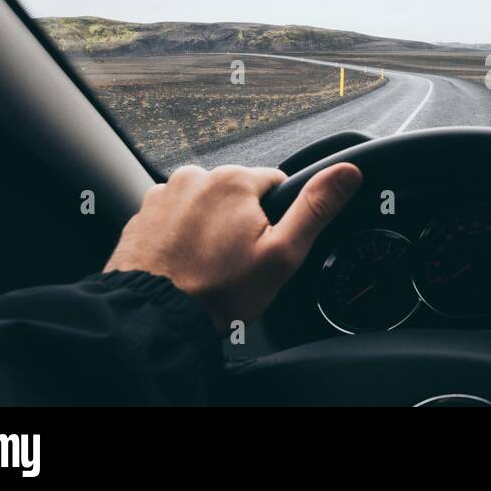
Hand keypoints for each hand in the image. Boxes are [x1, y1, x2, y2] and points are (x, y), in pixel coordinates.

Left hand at [105, 163, 361, 330]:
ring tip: (208, 266)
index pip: (276, 184)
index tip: (264, 247)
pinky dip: (183, 236)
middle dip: (242, 223)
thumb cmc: (219, 292)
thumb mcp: (282, 254)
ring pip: (206, 206)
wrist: (154, 318)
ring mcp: (163, 195)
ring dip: (211, 228)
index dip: (278, 218)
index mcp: (234, 180)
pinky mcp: (142, 215)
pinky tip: (186, 264)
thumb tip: (348, 172)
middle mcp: (195, 177)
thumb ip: (316, 208)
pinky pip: (176, 218)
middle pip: (238, 195)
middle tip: (237, 263)